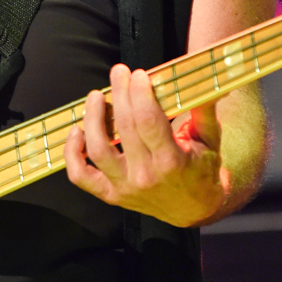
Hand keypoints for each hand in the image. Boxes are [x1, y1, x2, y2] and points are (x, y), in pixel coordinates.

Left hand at [63, 64, 226, 226]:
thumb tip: (209, 82)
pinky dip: (72, 153)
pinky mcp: (110, 195)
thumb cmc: (201, 168)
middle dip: (119, 94)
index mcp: (172, 161)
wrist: (193, 209)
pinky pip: (80, 176)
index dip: (139, 94)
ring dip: (92, 118)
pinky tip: (77, 130)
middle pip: (124, 128)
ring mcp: (125, 187)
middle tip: (119, 72)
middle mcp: (146, 176)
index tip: (137, 74)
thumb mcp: (210, 140)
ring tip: (96, 96)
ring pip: (98, 149)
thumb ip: (206, 111)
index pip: (149, 121)